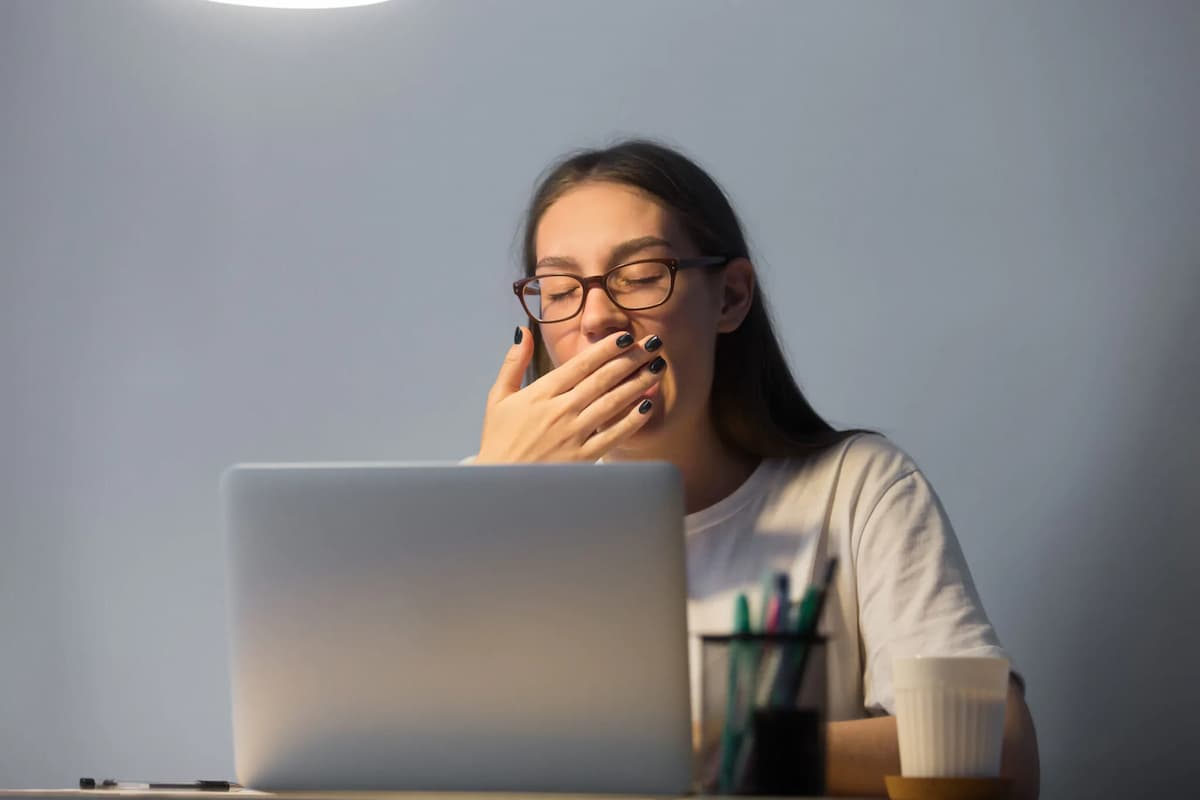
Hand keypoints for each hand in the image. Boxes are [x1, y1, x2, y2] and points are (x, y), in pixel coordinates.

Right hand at [476, 327, 666, 462]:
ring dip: (638, 383)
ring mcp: (573, 434)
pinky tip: (648, 405)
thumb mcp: (499, 397)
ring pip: (612, 402)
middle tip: (654, 343)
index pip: (581, 364)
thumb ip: (513, 363)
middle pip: (603, 378)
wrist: (498, 484)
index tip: (627, 336)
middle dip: (631, 358)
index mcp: (541, 393)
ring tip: (657, 368)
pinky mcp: (582, 458)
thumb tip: (522, 331)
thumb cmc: (499, 439)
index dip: (607, 348)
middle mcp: (560, 410)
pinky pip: (613, 435)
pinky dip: (632, 420)